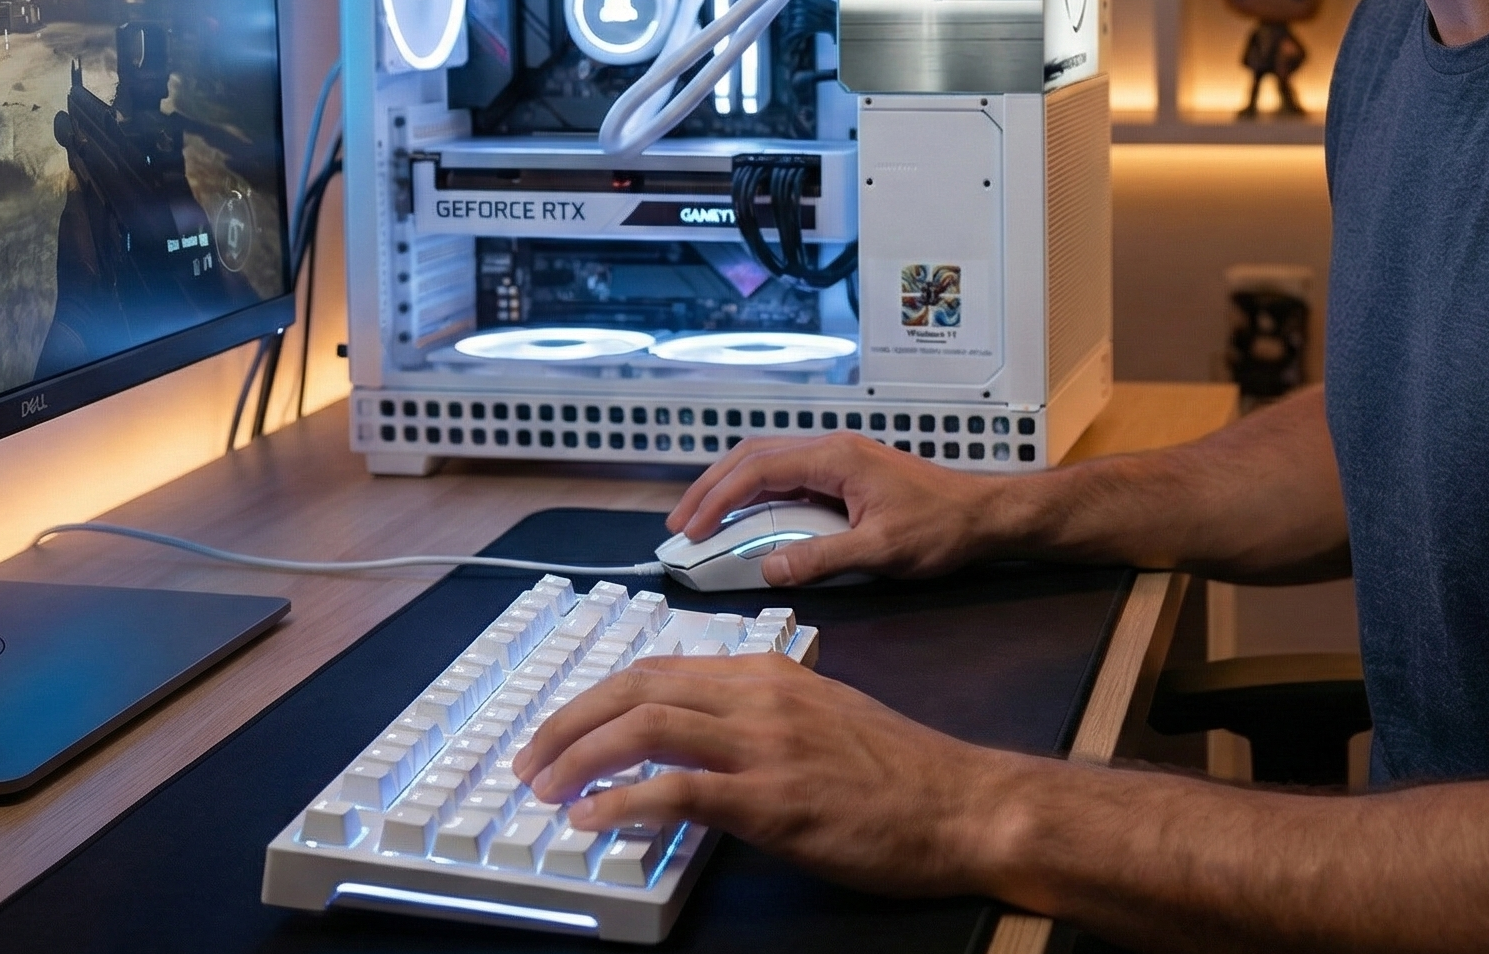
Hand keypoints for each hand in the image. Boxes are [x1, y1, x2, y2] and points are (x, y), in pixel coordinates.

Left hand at [510, 652, 1013, 896]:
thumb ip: (757, 716)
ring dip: (580, 758)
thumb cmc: (897, 770)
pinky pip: (680, 791)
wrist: (959, 803)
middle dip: (569, 721)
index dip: (597, 696)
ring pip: (647, 727)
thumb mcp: (821, 716)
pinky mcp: (773, 799)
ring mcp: (765, 745)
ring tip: (545, 790)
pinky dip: (624, 803)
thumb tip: (695, 739)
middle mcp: (759, 695)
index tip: (560, 727)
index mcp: (767, 671)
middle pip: (638, 687)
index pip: (659, 667)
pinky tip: (593, 821)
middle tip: (530, 758)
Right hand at [665, 431, 1010, 586]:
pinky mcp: (844, 475)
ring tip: (702, 523)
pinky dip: (757, 497)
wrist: (983, 515)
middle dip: (711, 488)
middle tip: (680, 525)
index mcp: (835, 458)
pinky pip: (788, 478)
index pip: (759, 470)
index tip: (692, 530)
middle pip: (753, 458)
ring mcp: (837, 460)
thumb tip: (770, 570)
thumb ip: (822, 559)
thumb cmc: (943, 526)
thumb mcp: (880, 551)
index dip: (718, 499)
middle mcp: (832, 450)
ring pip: (767, 464)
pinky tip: (746, 522)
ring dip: (731, 490)